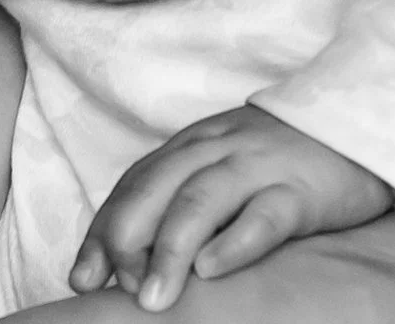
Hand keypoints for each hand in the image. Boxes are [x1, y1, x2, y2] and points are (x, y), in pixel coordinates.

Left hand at [69, 105, 391, 312]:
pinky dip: (233, 242)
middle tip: (114, 288)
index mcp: (191, 145)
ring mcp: (256, 166)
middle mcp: (216, 150)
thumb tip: (123, 257)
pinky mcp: (298, 189)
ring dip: (170, 249)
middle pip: (158, 187)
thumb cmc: (270, 160)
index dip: (104, 229)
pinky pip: (263, 214)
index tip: (83, 276)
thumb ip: (174, 199)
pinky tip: (211, 269)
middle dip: (127, 237)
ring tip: (151, 298)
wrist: (343, 128)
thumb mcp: (216, 167)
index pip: (136, 184)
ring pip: (202, 199)